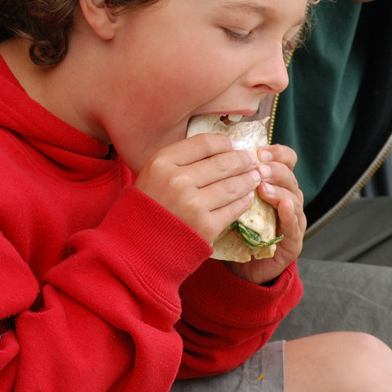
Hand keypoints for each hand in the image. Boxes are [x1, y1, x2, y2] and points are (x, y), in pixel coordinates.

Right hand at [135, 131, 261, 245]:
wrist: (137, 249)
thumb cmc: (146, 209)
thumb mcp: (152, 175)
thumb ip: (179, 161)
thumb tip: (218, 148)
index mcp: (162, 162)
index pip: (204, 144)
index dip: (224, 143)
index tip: (232, 145)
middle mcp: (177, 181)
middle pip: (222, 163)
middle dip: (242, 160)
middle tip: (251, 160)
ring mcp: (193, 205)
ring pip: (232, 185)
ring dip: (248, 180)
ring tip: (254, 177)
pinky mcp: (206, 226)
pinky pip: (233, 209)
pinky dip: (244, 201)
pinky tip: (247, 197)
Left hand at [224, 143, 305, 282]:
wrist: (242, 270)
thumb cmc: (234, 231)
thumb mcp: (229, 202)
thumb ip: (228, 182)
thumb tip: (211, 156)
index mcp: (275, 185)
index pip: (286, 160)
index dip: (276, 153)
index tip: (258, 151)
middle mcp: (288, 199)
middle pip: (289, 176)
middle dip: (274, 169)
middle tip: (257, 168)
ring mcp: (293, 221)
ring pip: (294, 198)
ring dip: (279, 190)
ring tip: (263, 187)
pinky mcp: (293, 243)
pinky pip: (295, 225)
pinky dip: (290, 214)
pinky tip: (283, 206)